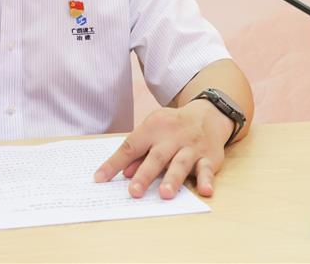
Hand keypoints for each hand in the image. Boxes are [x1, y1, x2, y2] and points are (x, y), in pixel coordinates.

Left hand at [93, 100, 231, 198]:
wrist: (206, 114)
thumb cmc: (171, 127)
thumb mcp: (153, 132)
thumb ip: (139, 152)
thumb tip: (125, 173)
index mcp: (152, 128)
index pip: (130, 147)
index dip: (114, 163)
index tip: (100, 179)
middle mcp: (172, 137)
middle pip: (156, 157)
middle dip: (144, 175)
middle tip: (133, 192)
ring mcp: (191, 147)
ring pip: (181, 163)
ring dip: (173, 179)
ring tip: (165, 194)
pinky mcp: (209, 157)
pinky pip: (208, 169)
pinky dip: (207, 180)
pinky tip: (205, 191)